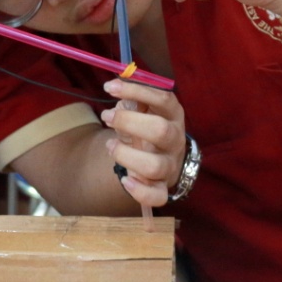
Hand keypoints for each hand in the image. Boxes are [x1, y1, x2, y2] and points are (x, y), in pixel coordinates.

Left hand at [98, 78, 185, 206]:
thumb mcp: (140, 109)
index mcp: (173, 115)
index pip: (163, 98)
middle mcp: (175, 139)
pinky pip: (157, 197)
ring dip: (126, 155)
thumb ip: (131, 98)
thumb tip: (116, 84)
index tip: (109, 86)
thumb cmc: (145, 127)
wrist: (157, 158)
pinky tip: (125, 181)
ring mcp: (170, 164)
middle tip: (106, 116)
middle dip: (129, 121)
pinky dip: (139, 191)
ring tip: (110, 146)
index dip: (137, 90)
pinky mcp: (162, 187)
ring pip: (154, 165)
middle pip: (160, 131)